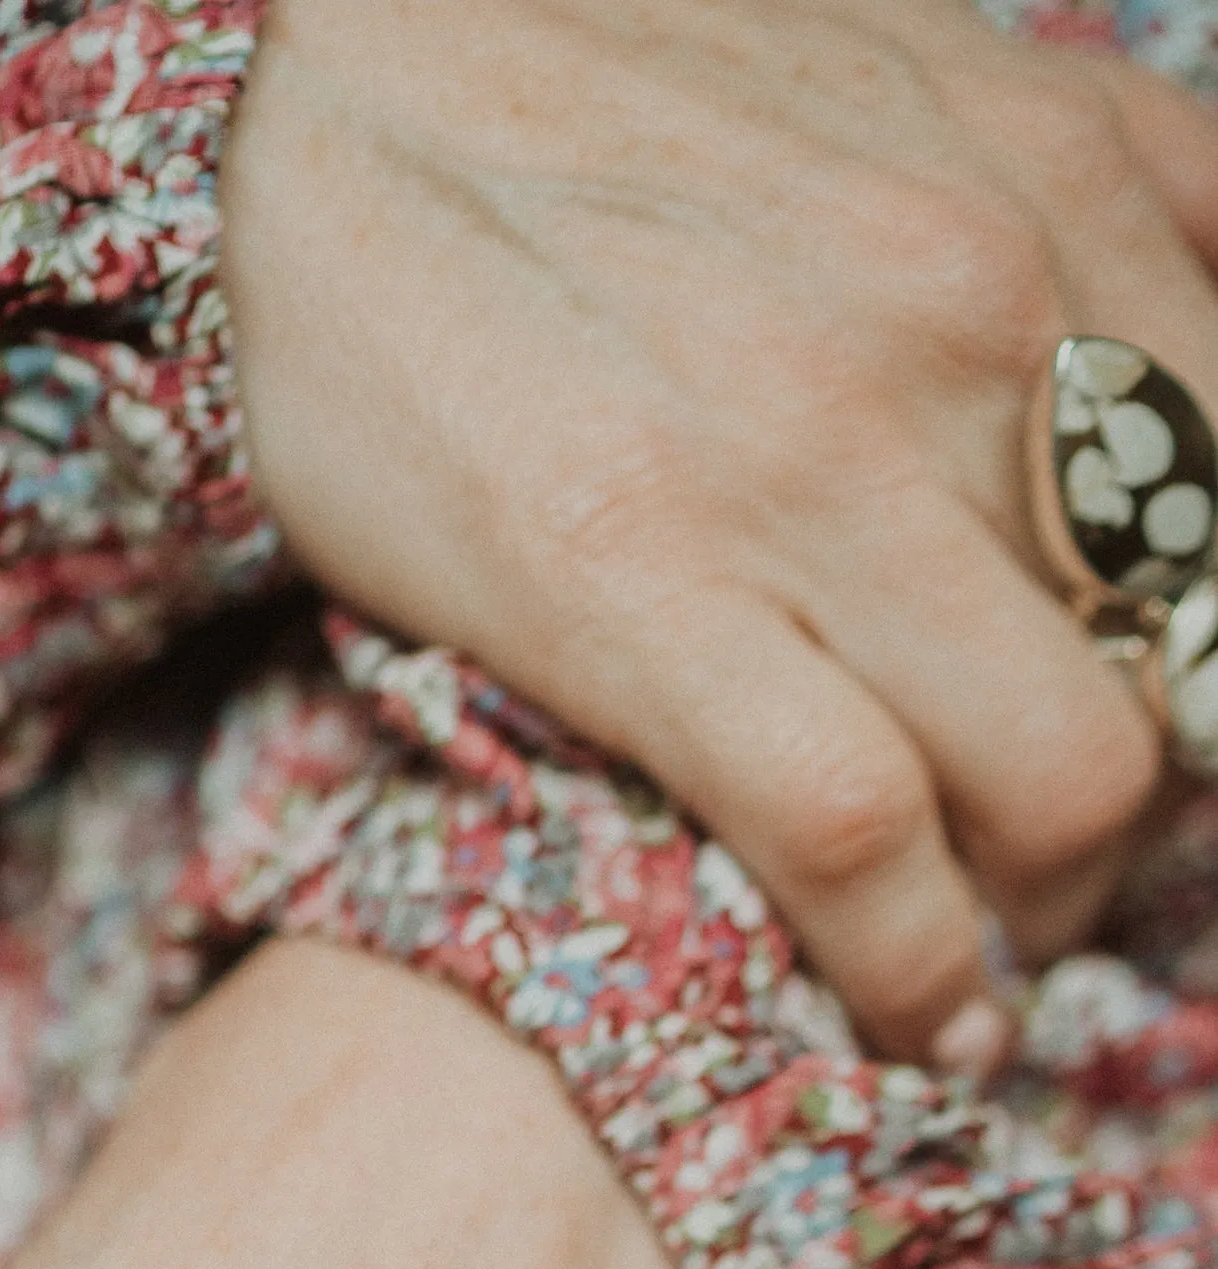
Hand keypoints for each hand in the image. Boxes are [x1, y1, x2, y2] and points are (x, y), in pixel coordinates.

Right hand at [219, 0, 1217, 1069]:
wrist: (312, 74)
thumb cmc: (600, 95)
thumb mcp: (920, 87)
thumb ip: (1087, 213)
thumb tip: (1199, 362)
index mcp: (1067, 188)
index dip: (1215, 678)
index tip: (1158, 741)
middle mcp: (981, 312)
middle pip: (1191, 672)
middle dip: (1142, 821)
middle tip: (1060, 874)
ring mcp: (814, 459)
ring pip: (1068, 778)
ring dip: (1042, 916)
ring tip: (984, 947)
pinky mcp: (640, 585)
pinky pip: (858, 840)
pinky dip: (912, 967)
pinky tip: (912, 1005)